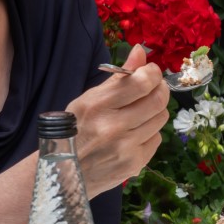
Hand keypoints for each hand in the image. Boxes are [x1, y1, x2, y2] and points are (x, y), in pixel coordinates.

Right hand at [64, 45, 170, 195]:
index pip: (141, 82)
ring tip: (138, 114)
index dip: (152, 73)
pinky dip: (149, 133)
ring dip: (154, 112)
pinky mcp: (134, 164)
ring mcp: (125, 148)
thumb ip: (119, 77)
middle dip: (160, 90)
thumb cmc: (75, 130)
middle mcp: (113, 127)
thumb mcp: (89, 99)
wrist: (63, 173)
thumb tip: (141, 50)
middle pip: (158, 100)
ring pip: (160, 118)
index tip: (150, 72)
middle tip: (153, 89)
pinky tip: (133, 135)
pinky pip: (156, 139)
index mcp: (98, 105)